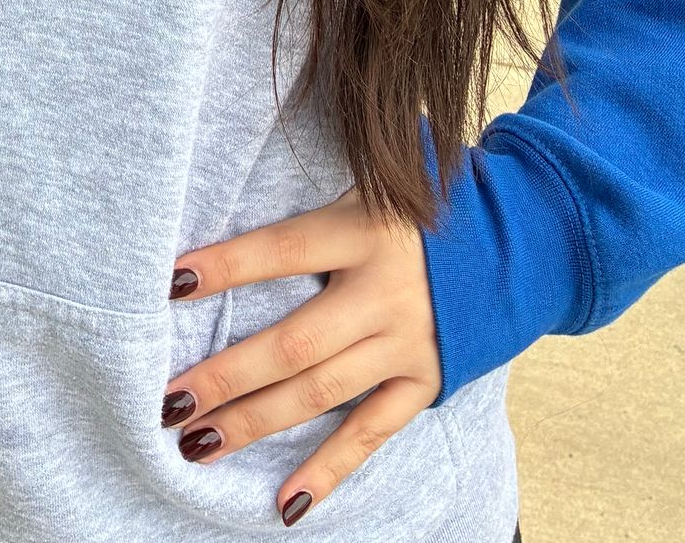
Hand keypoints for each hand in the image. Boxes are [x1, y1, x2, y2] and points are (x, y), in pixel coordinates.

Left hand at [159, 191, 442, 527]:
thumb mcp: (373, 183)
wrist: (516, 238)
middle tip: (169, 401)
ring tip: (196, 443)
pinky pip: (371, 431)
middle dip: (228, 375)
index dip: (227, 266)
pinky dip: (330, 468)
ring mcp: (408, 341)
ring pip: (321, 392)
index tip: (170, 284)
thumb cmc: (415, 205)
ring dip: (256, 421)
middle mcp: (386, 290)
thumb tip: (235, 192)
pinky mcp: (426, 380)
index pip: (283, 249)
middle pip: (295, 342)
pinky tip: (286, 501)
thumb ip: (315, 205)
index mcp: (364, 230)